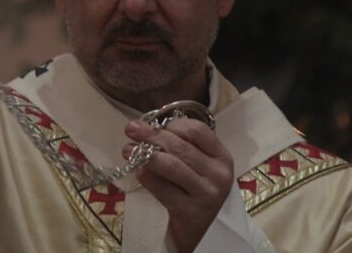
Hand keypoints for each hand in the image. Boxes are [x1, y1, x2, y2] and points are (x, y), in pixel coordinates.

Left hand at [124, 118, 233, 252]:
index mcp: (223, 158)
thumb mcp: (201, 166)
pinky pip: (162, 187)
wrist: (200, 229)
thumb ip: (184, 146)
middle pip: (181, 147)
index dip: (174, 124)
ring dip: (146, 154)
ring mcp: (207, 194)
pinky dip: (146, 176)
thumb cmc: (196, 190)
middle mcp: (219, 175)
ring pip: (170, 166)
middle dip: (152, 135)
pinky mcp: (190, 211)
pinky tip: (138, 170)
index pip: (198, 131)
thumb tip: (148, 127)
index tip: (155, 123)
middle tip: (131, 128)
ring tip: (128, 149)